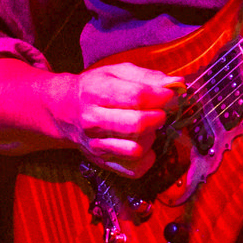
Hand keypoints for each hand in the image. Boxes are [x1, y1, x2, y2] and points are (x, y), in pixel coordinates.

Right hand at [48, 60, 182, 176]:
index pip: (136, 96)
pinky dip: (147, 160)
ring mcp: (95, 144)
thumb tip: (178, 84)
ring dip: (151, 138)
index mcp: (95, 92)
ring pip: (136, 149)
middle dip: (158, 117)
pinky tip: (144, 145)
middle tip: (160, 113)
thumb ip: (148, 77)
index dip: (161, 97)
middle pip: (137, 125)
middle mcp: (92, 120)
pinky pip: (134, 169)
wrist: (64, 110)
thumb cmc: (95, 88)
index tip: (170, 96)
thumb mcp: (117, 72)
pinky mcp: (101, 161)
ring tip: (148, 128)